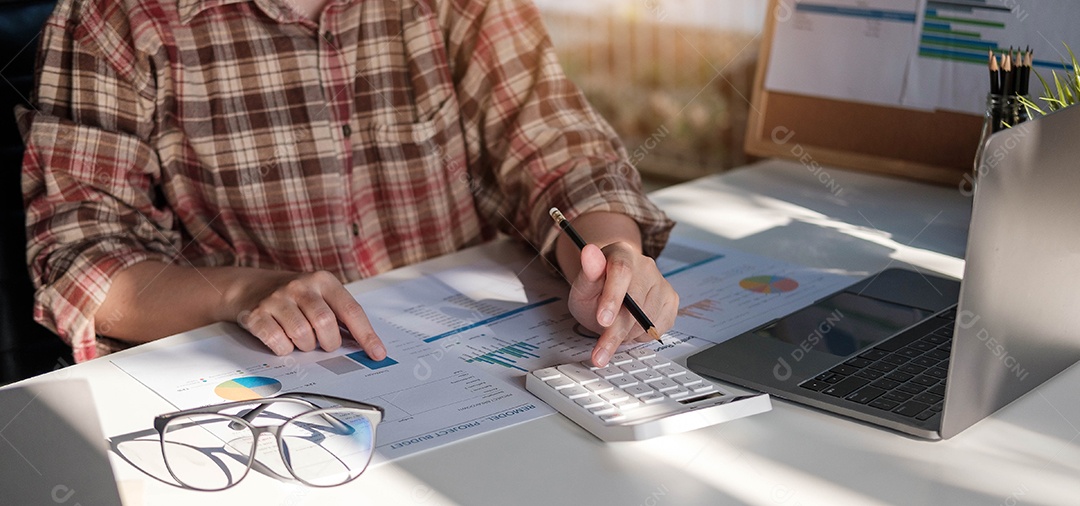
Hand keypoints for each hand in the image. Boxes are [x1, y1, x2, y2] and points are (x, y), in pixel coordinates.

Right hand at [233, 270, 386, 358]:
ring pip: (302, 335)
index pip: (351, 310)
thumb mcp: (321, 295)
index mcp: (323, 281)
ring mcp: (277, 299)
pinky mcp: (257, 314)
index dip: (366, 335)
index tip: (377, 353)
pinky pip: (278, 342)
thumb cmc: (294, 296)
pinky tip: (283, 339)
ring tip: (301, 338)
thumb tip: (367, 345)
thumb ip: (341, 315)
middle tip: (324, 342)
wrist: (251, 287)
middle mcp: (301, 286)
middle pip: (325, 324)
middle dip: (329, 342)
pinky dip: (284, 348)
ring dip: (306, 346)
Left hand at [568, 242, 677, 366]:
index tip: (602, 320)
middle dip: (616, 331)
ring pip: (647, 319)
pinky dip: (641, 335)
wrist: (611, 291)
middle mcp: (646, 265)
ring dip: (627, 334)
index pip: (621, 272)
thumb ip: (586, 274)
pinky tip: (630, 327)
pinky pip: (658, 327)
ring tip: (613, 327)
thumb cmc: (597, 288)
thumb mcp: (583, 285)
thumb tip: (589, 253)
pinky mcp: (672, 300)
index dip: (612, 298)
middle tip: (600, 352)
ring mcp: (661, 282)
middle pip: (635, 302)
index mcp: (622, 254)